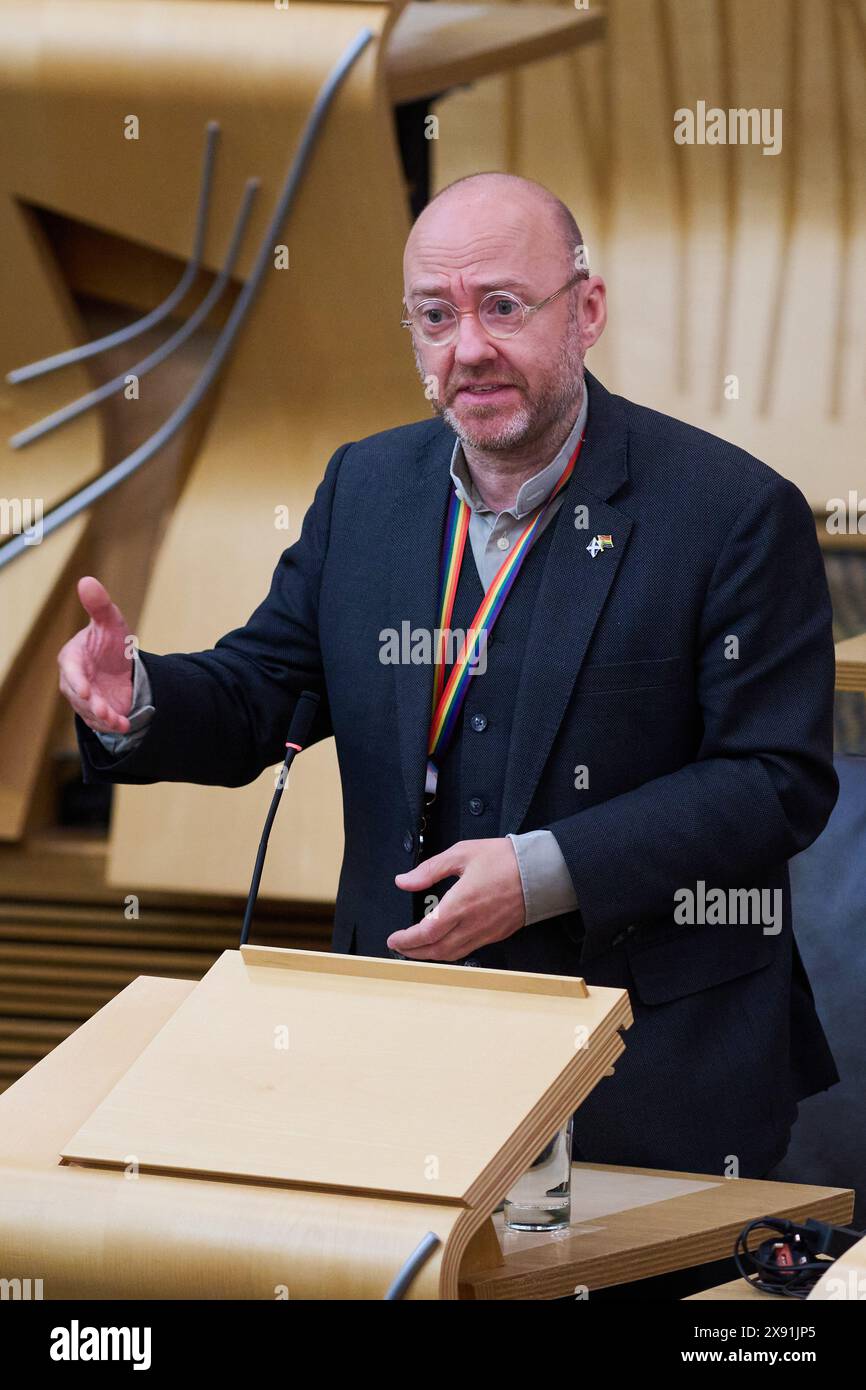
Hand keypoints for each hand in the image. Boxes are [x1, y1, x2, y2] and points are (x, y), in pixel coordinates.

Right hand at [57, 576, 135, 734]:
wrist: (122, 665)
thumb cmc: (110, 640)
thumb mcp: (110, 621)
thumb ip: (99, 605)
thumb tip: (87, 581)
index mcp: (73, 658)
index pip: (72, 671)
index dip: (77, 682)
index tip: (86, 692)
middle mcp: (74, 680)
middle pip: (79, 696)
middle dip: (92, 706)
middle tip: (106, 712)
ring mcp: (84, 698)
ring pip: (90, 712)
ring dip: (104, 718)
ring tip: (120, 722)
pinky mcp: (95, 711)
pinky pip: (100, 721)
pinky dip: (112, 725)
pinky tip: (125, 726)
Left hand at [390, 837, 524, 960]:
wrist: (542, 870)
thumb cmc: (505, 860)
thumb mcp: (462, 854)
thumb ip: (430, 870)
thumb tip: (404, 880)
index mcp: (462, 903)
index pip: (426, 931)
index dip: (407, 940)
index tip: (394, 938)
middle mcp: (473, 924)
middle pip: (437, 949)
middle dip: (414, 952)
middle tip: (400, 946)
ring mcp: (486, 932)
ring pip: (452, 954)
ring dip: (431, 955)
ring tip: (417, 948)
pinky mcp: (497, 934)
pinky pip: (468, 950)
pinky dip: (450, 951)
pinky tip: (444, 942)